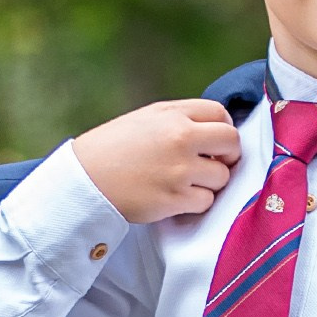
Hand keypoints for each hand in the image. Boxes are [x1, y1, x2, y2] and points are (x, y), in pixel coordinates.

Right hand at [73, 100, 241, 223]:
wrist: (85, 179)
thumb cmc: (114, 147)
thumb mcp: (147, 118)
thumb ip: (182, 118)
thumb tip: (215, 130)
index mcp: (173, 115)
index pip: (221, 114)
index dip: (223, 129)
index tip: (215, 142)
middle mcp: (180, 139)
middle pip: (232, 142)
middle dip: (229, 155)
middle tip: (215, 163)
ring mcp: (179, 170)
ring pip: (222, 177)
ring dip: (210, 182)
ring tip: (187, 182)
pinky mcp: (174, 199)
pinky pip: (206, 201)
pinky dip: (196, 202)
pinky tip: (178, 197)